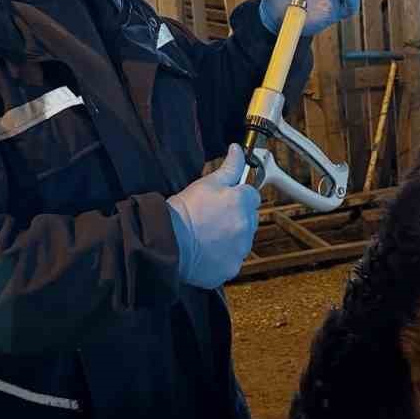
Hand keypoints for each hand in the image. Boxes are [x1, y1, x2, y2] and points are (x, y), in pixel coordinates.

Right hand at [166, 145, 261, 289]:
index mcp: (242, 202)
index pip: (252, 195)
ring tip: (208, 235)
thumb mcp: (205, 183)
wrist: (167, 242)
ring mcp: (240, 249)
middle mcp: (246, 226)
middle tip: (214, 217)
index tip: (226, 200)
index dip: (238, 196)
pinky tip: (207, 251)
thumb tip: (237, 150)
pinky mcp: (231, 267)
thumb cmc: (183, 211)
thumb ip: (228, 167)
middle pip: (251, 218)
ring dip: (232, 237)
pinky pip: (233, 260)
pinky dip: (224, 256)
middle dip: (238, 216)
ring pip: (243, 240)